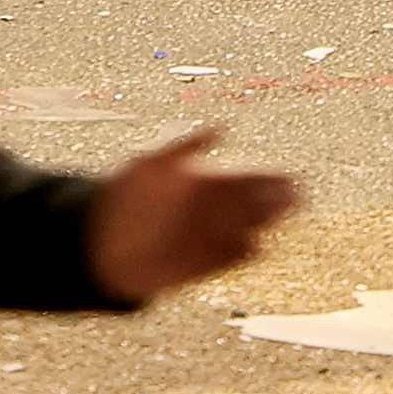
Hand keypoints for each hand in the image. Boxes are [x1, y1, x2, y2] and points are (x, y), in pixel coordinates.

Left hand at [87, 123, 297, 302]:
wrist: (96, 238)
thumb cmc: (125, 193)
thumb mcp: (151, 162)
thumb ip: (184, 148)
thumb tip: (221, 128)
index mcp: (206, 183)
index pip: (249, 179)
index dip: (271, 179)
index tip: (291, 178)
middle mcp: (213, 212)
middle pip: (254, 205)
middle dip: (276, 201)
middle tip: (296, 198)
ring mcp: (208, 238)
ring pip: (246, 231)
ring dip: (264, 227)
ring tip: (279, 223)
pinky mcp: (199, 266)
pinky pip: (227, 260)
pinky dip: (240, 254)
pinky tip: (254, 248)